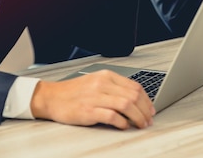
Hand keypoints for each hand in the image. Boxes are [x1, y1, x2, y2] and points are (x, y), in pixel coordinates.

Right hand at [29, 70, 155, 129]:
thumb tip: (135, 100)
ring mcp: (95, 97)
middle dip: (145, 110)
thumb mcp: (95, 82)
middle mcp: (102, 84)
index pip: (135, 86)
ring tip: (140, 125)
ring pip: (126, 105)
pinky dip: (122, 123)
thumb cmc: (74, 92)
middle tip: (148, 120)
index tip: (150, 109)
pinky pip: (112, 116)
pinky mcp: (88, 111)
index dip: (146, 100)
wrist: (52, 97)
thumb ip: (114, 88)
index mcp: (106, 76)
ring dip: (137, 117)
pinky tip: (124, 126)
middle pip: (133, 96)